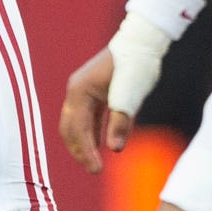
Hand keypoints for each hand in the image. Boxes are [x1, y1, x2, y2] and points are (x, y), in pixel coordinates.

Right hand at [60, 46, 125, 174]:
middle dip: (80, 150)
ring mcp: (83, 90)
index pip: (78, 129)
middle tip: (93, 170)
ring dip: (84, 143)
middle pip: (70, 128)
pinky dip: (91, 132)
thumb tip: (114, 150)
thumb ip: (120, 124)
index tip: (96, 170)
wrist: (142, 40)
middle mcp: (76, 91)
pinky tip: (100, 145)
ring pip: (77, 123)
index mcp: (79, 91)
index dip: (86, 152)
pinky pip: (87, 117)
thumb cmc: (135, 65)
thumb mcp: (129, 97)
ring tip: (94, 163)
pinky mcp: (94, 91)